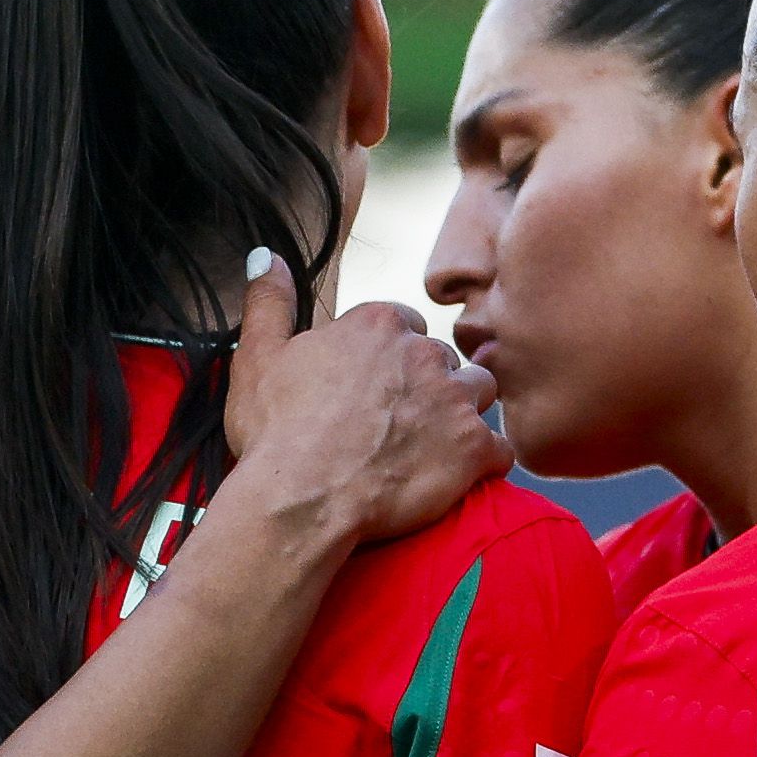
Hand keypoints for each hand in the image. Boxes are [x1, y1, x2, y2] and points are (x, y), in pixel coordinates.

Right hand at [219, 254, 503, 547]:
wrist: (302, 499)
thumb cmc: (276, 433)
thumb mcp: (257, 357)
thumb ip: (270, 302)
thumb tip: (267, 256)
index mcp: (378, 325)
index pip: (406, 325)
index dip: (390, 358)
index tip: (372, 388)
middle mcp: (424, 353)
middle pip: (444, 359)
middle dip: (428, 385)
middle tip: (398, 423)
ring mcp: (454, 400)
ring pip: (480, 392)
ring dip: (463, 413)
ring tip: (433, 444)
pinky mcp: (473, 449)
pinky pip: (499, 450)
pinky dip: (483, 463)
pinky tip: (458, 477)